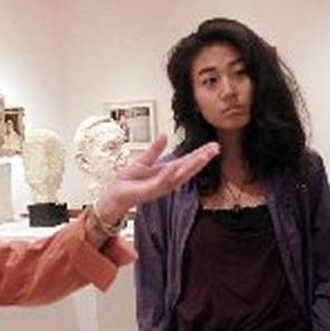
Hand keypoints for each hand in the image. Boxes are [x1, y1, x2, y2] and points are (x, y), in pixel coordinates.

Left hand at [95, 134, 219, 220]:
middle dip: (202, 159)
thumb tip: (164, 135)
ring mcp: (160, 187)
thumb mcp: (142, 162)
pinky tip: (177, 166)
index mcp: (166, 173)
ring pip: (179, 175)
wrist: (113, 195)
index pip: (187, 162)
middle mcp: (166, 181)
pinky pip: (162, 182)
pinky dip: (169, 175)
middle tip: (215, 149)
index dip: (200, 154)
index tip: (213, 146)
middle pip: (188, 169)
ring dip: (192, 166)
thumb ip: (154, 150)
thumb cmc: (127, 182)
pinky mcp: (150, 191)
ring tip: (204, 155)